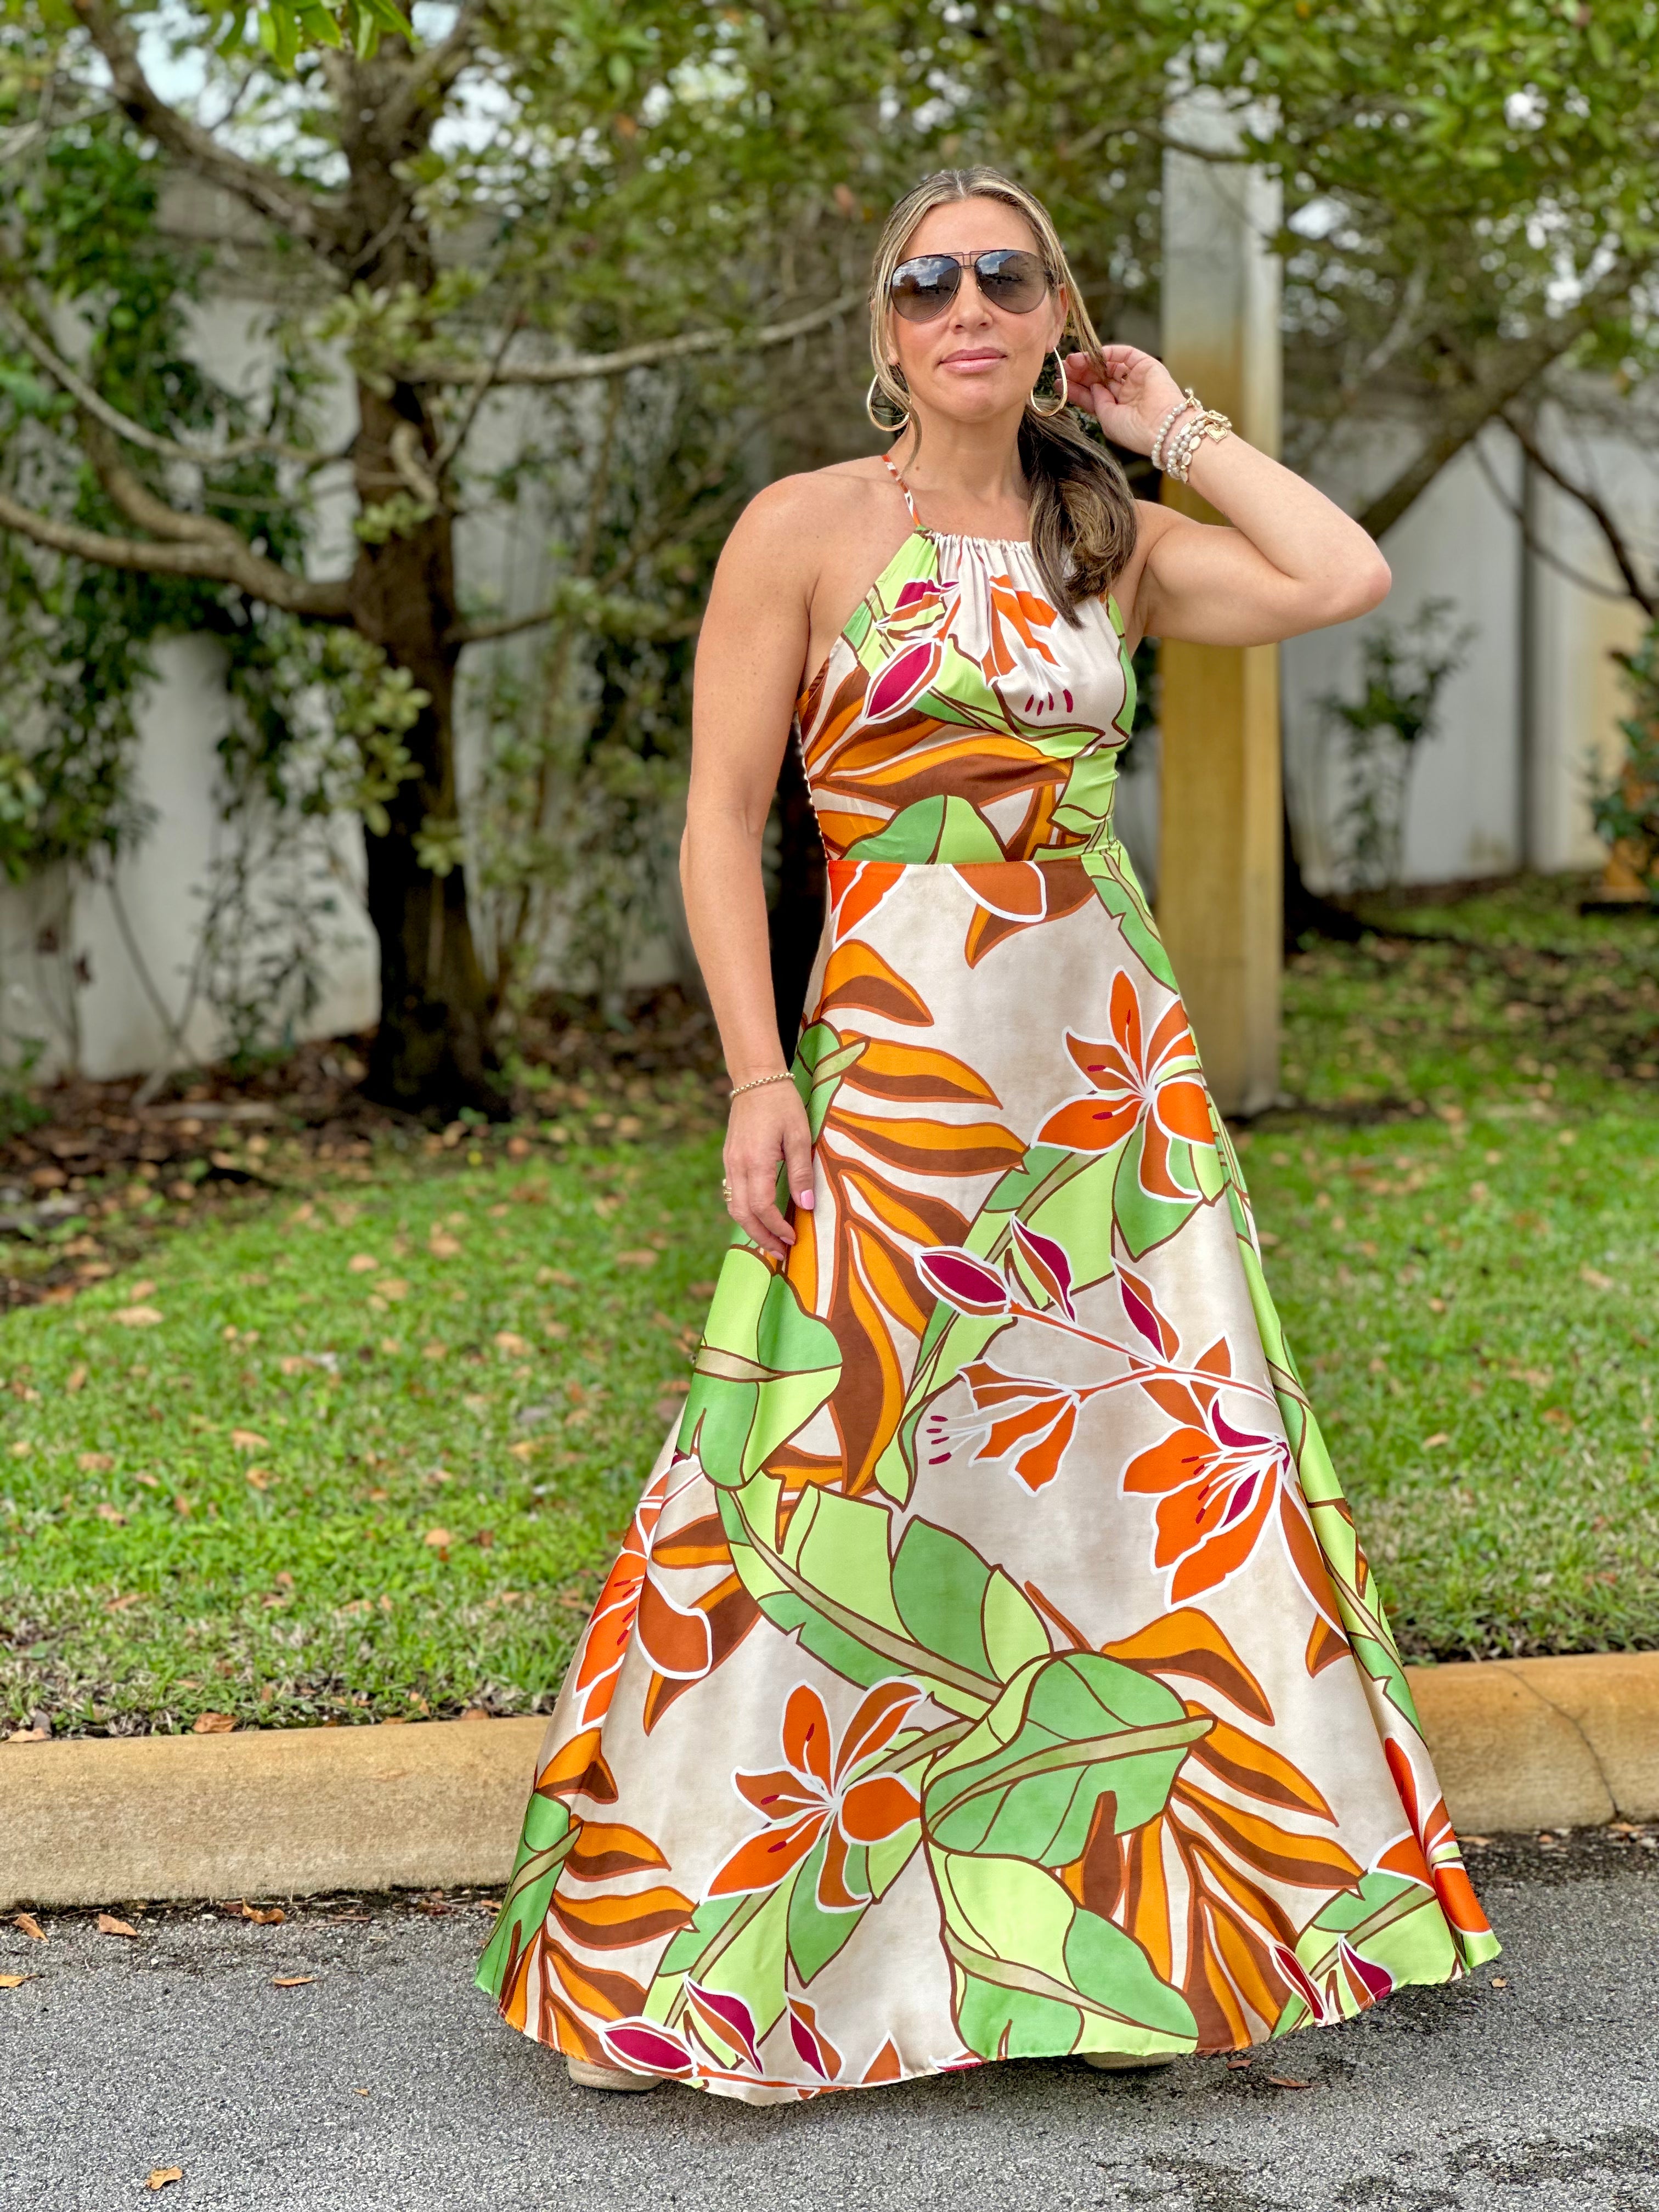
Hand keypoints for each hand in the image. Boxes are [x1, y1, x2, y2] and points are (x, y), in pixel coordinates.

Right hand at [723, 1080, 814, 1259]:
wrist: (756, 1081)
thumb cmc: (782, 1105)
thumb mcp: (799, 1136)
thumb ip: (802, 1172)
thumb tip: (807, 1206)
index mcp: (755, 1162)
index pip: (762, 1208)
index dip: (777, 1228)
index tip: (794, 1239)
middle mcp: (737, 1166)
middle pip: (743, 1215)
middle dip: (762, 1237)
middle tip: (782, 1253)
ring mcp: (730, 1163)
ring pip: (734, 1207)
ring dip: (752, 1228)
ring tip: (771, 1241)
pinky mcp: (729, 1160)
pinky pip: (733, 1194)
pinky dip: (745, 1212)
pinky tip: (761, 1218)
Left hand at [1062, 344, 1188, 457]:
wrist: (1161, 429)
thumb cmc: (1135, 432)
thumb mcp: (1107, 420)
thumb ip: (1096, 402)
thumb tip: (1091, 386)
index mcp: (1118, 410)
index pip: (1093, 395)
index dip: (1076, 388)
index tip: (1059, 383)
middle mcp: (1127, 393)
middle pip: (1098, 378)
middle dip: (1079, 373)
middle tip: (1062, 369)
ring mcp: (1136, 379)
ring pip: (1108, 365)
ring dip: (1089, 362)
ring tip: (1071, 362)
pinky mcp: (1146, 366)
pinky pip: (1124, 354)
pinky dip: (1107, 353)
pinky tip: (1091, 356)